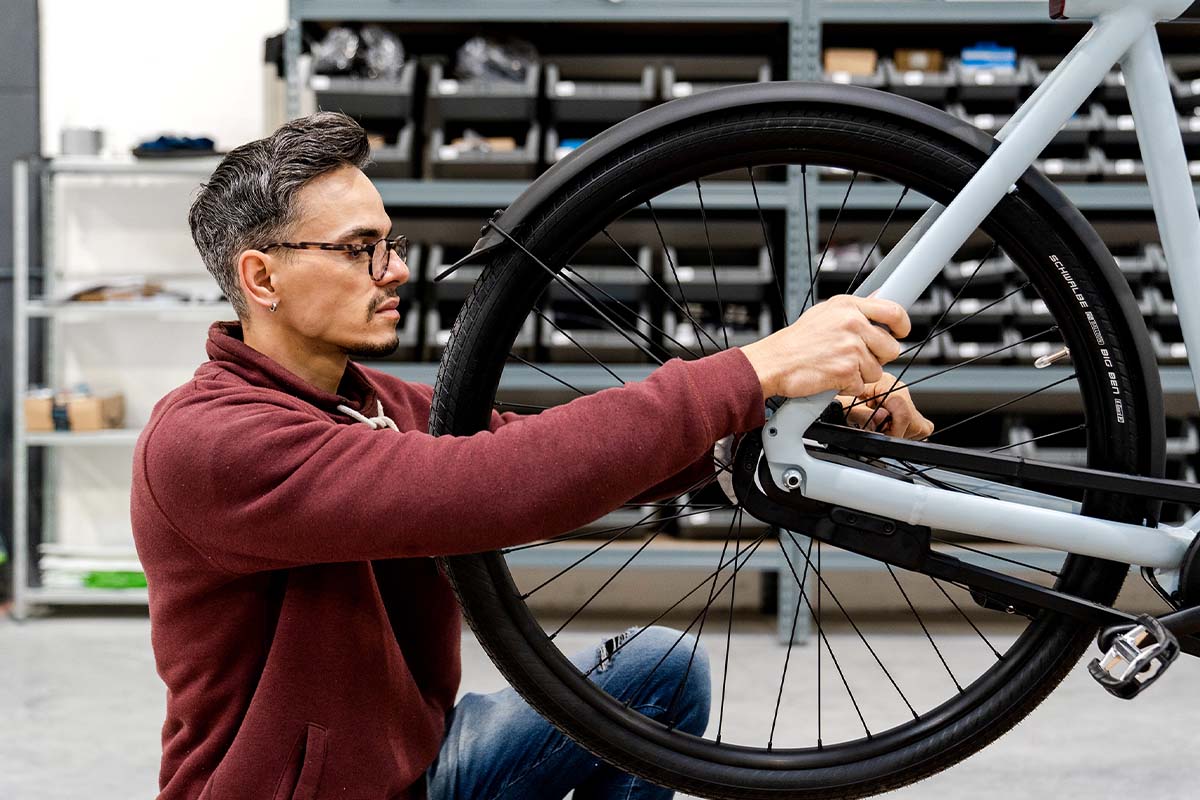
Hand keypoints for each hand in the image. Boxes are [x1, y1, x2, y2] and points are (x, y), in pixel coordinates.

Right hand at [738, 294, 910, 399]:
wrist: (773, 362)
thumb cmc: (795, 342)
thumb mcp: (824, 313)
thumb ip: (853, 310)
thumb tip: (879, 299)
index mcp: (848, 306)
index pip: (893, 311)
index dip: (902, 325)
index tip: (901, 332)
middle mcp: (852, 323)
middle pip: (891, 347)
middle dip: (878, 357)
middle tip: (857, 358)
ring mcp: (851, 347)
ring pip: (877, 370)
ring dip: (860, 375)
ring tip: (837, 366)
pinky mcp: (847, 371)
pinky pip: (861, 386)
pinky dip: (847, 387)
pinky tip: (831, 377)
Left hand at [837, 372, 933, 440]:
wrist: (837, 388)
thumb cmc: (838, 394)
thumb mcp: (843, 405)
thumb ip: (861, 414)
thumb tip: (881, 419)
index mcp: (886, 383)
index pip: (903, 410)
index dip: (895, 429)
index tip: (885, 437)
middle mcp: (899, 389)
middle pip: (915, 420)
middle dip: (898, 432)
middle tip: (879, 432)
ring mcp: (904, 399)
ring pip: (919, 425)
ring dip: (901, 432)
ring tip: (881, 429)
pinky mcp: (905, 409)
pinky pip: (916, 426)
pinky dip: (904, 432)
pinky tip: (887, 429)